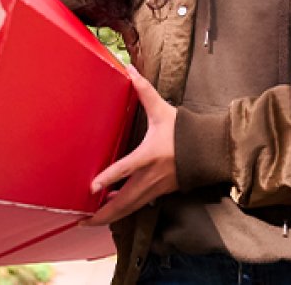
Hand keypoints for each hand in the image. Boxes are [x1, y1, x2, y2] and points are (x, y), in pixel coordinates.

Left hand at [81, 64, 177, 225]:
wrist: (208, 150)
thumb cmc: (184, 130)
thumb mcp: (162, 110)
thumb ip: (143, 90)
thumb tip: (129, 68)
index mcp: (150, 155)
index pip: (127, 168)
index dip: (109, 178)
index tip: (92, 187)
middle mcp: (150, 176)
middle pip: (123, 201)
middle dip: (102, 214)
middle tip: (81, 220)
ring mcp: (155, 188)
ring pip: (129, 208)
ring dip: (109, 216)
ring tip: (89, 221)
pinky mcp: (158, 193)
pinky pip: (136, 206)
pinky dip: (121, 211)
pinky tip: (109, 210)